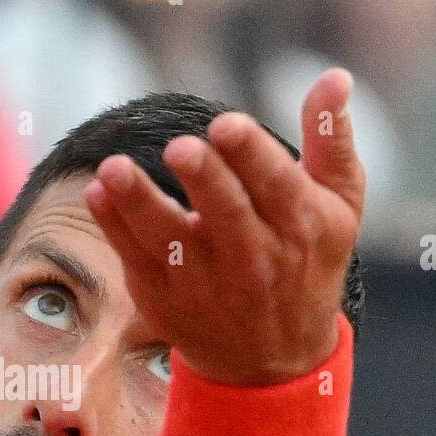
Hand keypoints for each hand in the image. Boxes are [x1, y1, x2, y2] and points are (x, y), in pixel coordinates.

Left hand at [82, 68, 364, 385]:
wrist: (272, 360)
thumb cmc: (307, 262)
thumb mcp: (338, 206)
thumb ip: (331, 140)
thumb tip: (334, 76)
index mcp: (300, 226)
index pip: (276, 185)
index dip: (250, 155)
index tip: (225, 125)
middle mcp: (254, 259)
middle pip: (226, 214)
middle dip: (204, 179)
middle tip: (180, 146)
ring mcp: (204, 283)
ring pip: (170, 239)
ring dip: (139, 202)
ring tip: (114, 169)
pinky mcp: (164, 299)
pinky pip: (135, 257)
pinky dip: (114, 226)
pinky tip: (97, 193)